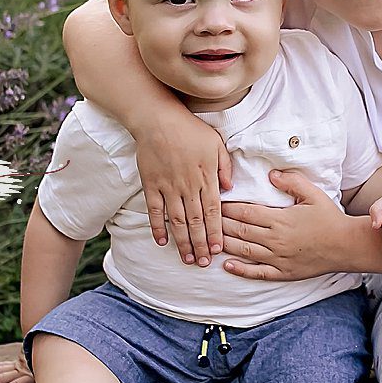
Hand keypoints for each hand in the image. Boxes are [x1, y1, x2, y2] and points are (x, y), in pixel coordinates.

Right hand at [134, 111, 233, 263]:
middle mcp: (187, 187)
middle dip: (200, 245)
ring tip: (187, 259)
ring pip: (177, 221)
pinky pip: (154, 211)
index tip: (217, 250)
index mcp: (205, 177)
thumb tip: (230, 189)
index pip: (213, 212)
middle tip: (203, 263)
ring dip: (182, 242)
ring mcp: (168, 187)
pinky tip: (161, 242)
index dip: (215, 233)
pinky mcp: (151, 185)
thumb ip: (225, 167)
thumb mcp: (216, 143)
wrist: (158, 119)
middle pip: (196, 222)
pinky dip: (157, 227)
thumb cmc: (190, 129)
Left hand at [220, 170, 357, 281]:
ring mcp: (278, 258)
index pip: (245, 212)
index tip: (215, 203)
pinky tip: (227, 265)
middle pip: (240, 231)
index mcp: (280, 219)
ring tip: (208, 240)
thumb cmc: (330, 218)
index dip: (227, 208)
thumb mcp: (313, 194)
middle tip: (205, 219)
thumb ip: (291, 182)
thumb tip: (270, 175)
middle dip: (221, 224)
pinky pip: (257, 273)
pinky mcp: (283, 272)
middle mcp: (275, 239)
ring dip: (225, 245)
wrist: (346, 246)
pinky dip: (240, 270)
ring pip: (244, 251)